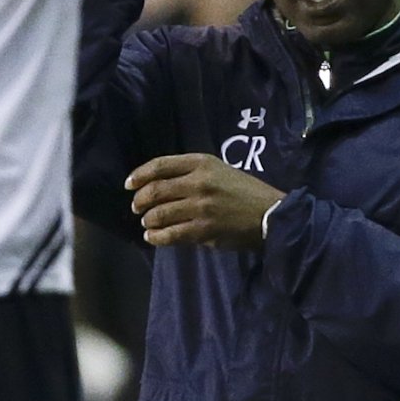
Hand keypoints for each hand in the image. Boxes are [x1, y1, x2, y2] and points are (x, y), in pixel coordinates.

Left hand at [126, 153, 284, 249]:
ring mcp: (200, 207)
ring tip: (147, 224)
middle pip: (155, 190)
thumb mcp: (221, 171)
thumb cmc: (246, 192)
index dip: (139, 175)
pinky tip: (154, 237)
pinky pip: (170, 234)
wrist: (271, 215)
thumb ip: (193, 174)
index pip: (161, 165)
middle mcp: (199, 182)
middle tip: (136, 208)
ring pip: (159, 214)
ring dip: (148, 220)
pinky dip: (157, 237)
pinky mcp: (203, 229)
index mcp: (203, 163)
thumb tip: (160, 185)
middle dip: (140, 201)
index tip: (129, 184)